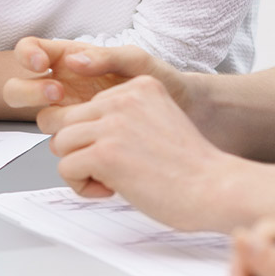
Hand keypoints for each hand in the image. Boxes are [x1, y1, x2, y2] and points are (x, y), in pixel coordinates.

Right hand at [3, 37, 194, 133]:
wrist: (187, 115)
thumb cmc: (163, 80)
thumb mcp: (139, 61)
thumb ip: (108, 57)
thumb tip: (75, 61)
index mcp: (71, 59)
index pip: (30, 51)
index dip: (27, 55)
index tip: (42, 64)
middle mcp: (64, 87)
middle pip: (18, 89)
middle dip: (30, 91)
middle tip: (58, 94)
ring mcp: (72, 115)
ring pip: (41, 122)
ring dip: (53, 124)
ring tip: (82, 124)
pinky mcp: (84, 142)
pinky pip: (65, 150)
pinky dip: (73, 153)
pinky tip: (94, 143)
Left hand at [40, 73, 230, 230]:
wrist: (214, 188)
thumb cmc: (189, 166)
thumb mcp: (157, 119)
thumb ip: (124, 116)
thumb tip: (77, 130)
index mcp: (139, 85)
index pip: (87, 105)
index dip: (94, 135)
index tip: (119, 153)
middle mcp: (123, 97)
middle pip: (66, 121)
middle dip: (79, 149)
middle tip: (108, 169)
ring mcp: (112, 123)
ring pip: (61, 143)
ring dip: (79, 167)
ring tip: (110, 180)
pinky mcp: (105, 153)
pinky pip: (65, 168)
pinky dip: (82, 186)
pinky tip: (112, 189)